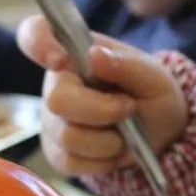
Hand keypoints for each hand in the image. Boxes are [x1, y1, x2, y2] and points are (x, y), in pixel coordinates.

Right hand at [16, 15, 189, 177]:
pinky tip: (113, 151)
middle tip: (128, 109)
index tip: (59, 60)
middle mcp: (56, 84)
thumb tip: (95, 54)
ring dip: (108, 141)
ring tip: (124, 134)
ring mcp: (52, 120)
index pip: (35, 34)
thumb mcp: (155, 77)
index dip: (37, 43)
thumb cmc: (154, 97)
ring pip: (68, 136)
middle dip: (102, 112)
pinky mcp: (57, 152)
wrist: (160, 135)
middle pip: (57, 100)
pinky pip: (70, 162)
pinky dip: (101, 162)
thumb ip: (127, 65)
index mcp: (75, 54)